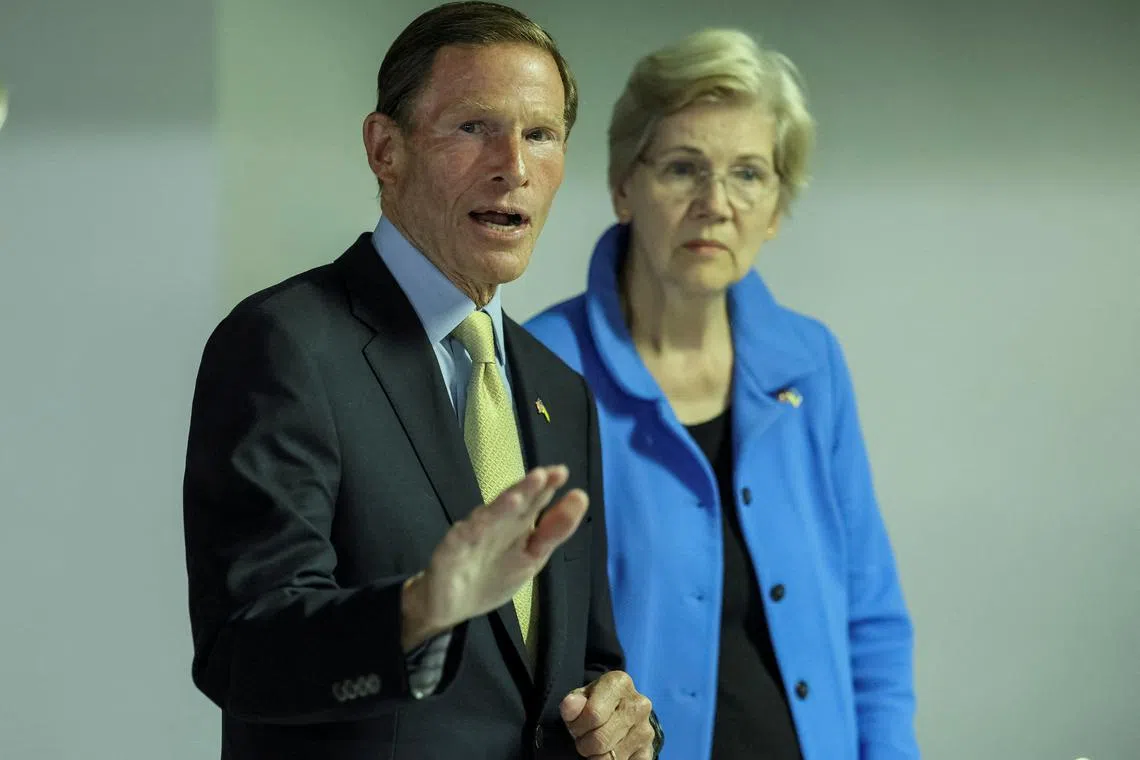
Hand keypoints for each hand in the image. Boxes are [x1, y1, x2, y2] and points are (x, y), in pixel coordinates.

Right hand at [401, 465, 587, 649]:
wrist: (449, 606)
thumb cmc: (492, 578)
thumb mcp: (531, 558)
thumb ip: (553, 531)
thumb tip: (581, 496)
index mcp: (517, 525)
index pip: (534, 502)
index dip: (546, 487)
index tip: (562, 473)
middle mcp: (495, 523)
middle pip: (513, 503)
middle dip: (527, 489)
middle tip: (545, 474)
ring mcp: (473, 535)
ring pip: (489, 516)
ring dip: (503, 504)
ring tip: (519, 494)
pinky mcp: (452, 550)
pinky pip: (465, 538)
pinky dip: (475, 528)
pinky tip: (485, 520)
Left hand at [560, 671, 653, 759]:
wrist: (621, 713)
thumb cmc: (596, 704)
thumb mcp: (581, 698)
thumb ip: (573, 703)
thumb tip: (571, 705)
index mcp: (619, 684)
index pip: (593, 715)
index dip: (577, 726)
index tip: (576, 726)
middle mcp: (638, 705)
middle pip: (600, 740)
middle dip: (584, 745)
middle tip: (584, 739)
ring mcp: (645, 730)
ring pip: (610, 758)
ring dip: (596, 757)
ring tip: (596, 745)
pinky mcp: (648, 751)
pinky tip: (610, 751)